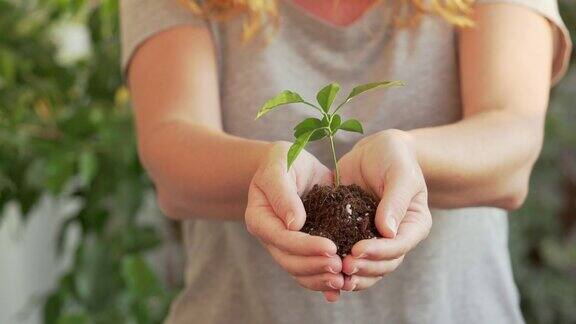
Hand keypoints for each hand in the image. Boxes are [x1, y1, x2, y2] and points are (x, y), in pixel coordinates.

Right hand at [245, 142, 343, 301]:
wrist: (291, 165)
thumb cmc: (282, 161)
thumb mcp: (279, 167)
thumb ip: (283, 193)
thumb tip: (295, 224)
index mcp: (260, 218)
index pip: (281, 238)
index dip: (305, 246)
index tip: (330, 247)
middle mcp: (270, 237)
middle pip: (290, 261)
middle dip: (315, 266)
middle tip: (341, 266)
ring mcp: (285, 246)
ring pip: (299, 272)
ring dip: (320, 279)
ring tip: (343, 280)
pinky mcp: (301, 248)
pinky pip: (310, 270)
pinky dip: (324, 281)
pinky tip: (342, 286)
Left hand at [337, 129, 431, 290]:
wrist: (374, 150)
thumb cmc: (394, 157)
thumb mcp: (400, 173)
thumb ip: (395, 200)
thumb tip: (388, 232)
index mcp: (412, 225)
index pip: (399, 246)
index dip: (379, 252)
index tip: (358, 250)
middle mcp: (395, 237)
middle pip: (383, 264)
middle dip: (364, 268)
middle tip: (343, 265)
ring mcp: (374, 239)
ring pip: (366, 267)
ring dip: (351, 275)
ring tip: (334, 275)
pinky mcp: (352, 235)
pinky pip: (347, 255)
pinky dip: (337, 266)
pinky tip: (321, 272)